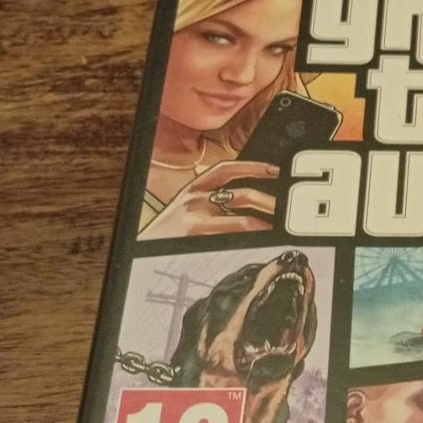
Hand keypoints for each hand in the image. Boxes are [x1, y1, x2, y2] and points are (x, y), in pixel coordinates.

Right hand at [140, 160, 279, 237]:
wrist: (135, 256)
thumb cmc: (164, 238)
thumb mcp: (183, 213)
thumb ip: (208, 206)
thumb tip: (242, 207)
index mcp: (191, 190)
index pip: (226, 169)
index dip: (253, 166)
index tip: (275, 170)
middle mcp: (193, 198)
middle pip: (242, 194)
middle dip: (270, 202)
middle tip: (287, 210)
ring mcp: (195, 215)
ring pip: (243, 217)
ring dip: (267, 223)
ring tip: (280, 230)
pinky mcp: (196, 233)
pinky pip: (235, 234)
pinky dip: (254, 237)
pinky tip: (263, 240)